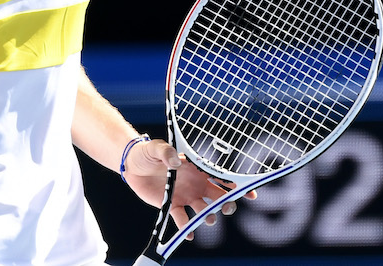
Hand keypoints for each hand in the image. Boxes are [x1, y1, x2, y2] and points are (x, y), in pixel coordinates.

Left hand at [124, 139, 256, 237]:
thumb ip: (166, 152)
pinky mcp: (172, 204)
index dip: (236, 185)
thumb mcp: (155, 147)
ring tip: (208, 219)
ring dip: (209, 216)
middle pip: (218, 195)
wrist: (131, 165)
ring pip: (204, 209)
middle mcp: (195, 183)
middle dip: (227, 203)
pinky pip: (182, 218)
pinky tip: (188, 234)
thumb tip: (177, 163)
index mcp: (196, 167)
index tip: (250, 193)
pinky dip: (186, 227)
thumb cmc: (147, 152)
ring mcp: (185, 195)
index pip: (221, 176)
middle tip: (227, 208)